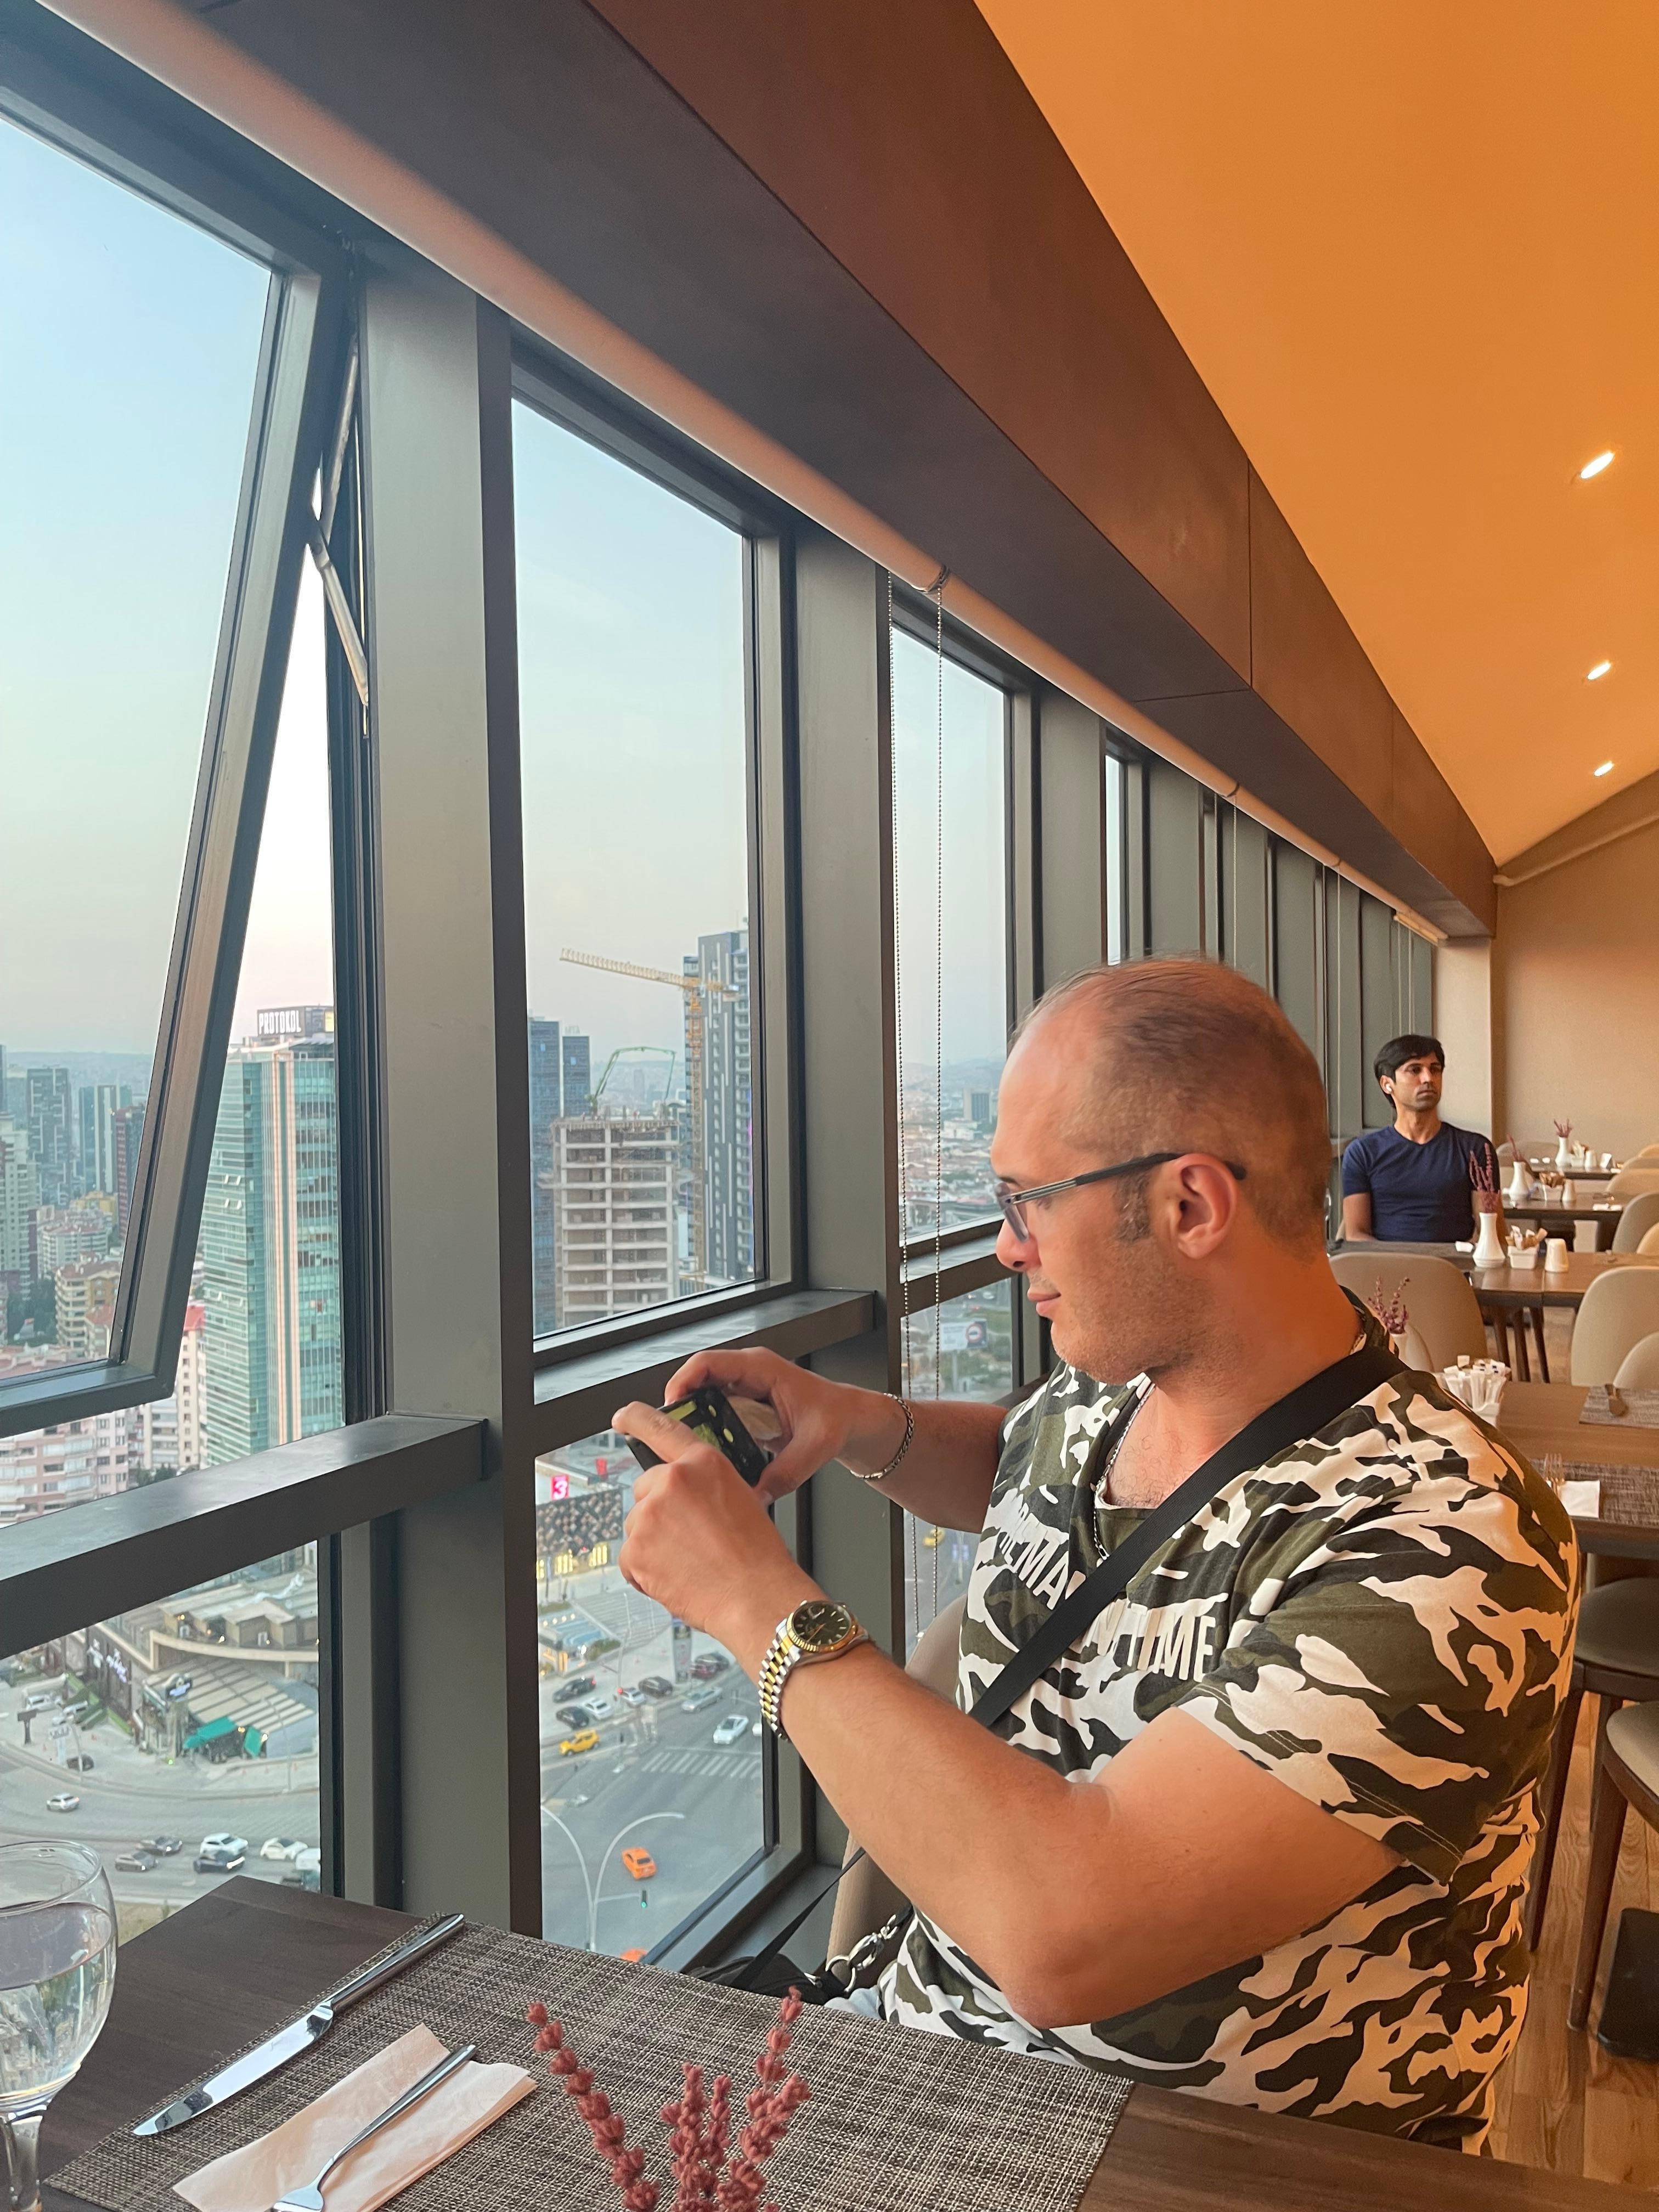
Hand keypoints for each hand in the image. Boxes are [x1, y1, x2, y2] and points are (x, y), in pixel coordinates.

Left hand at [614, 1400, 817, 1666]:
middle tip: (688, 1538)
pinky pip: (630, 1558)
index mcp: (703, 1463)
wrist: (757, 1597)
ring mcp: (649, 1515)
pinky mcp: (635, 1550)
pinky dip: (645, 1571)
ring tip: (689, 1561)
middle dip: (660, 1511)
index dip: (637, 1419)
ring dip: (654, 1542)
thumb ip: (705, 1485)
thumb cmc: (758, 1555)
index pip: (662, 1429)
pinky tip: (674, 1577)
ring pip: (638, 1525)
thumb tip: (685, 1497)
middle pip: (646, 1490)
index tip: (623, 1416)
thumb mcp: (741, 1497)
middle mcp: (672, 1482)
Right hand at [657, 1347, 898, 1503]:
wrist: (849, 1418)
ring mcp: (744, 1387)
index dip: (682, 1381)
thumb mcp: (813, 1447)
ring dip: (690, 1417)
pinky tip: (704, 1450)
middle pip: (698, 1379)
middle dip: (680, 1404)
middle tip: (669, 1434)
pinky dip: (705, 1427)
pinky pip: (713, 1409)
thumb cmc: (835, 1418)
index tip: (670, 1406)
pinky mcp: (744, 1404)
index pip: (708, 1363)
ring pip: (702, 1395)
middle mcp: (748, 1373)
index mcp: (762, 1368)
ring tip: (682, 1445)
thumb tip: (755, 1496)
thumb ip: (784, 1473)